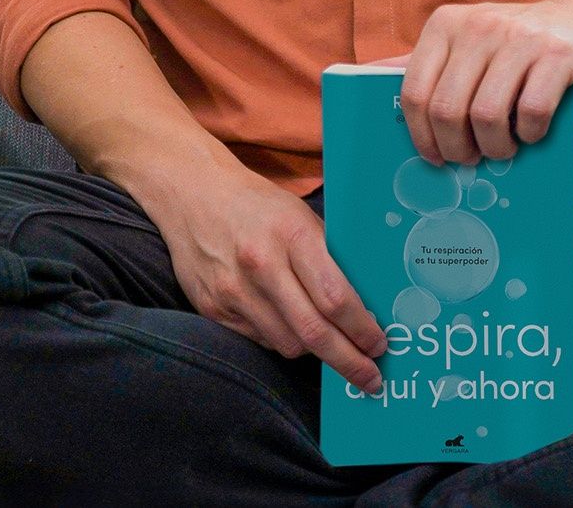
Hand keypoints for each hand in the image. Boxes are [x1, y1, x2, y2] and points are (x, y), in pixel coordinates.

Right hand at [154, 163, 389, 395]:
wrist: (193, 194)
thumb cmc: (258, 206)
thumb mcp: (300, 216)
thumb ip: (327, 257)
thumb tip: (364, 306)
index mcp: (291, 234)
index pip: (335, 297)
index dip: (362, 329)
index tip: (379, 346)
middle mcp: (261, 264)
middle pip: (314, 332)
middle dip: (348, 361)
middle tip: (370, 379)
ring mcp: (234, 290)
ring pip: (288, 344)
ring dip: (315, 351)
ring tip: (332, 347)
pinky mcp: (214, 309)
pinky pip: (261, 341)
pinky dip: (282, 340)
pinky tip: (292, 329)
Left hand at [367, 0, 572, 167]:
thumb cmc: (517, 47)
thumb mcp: (469, 44)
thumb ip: (429, 63)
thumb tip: (364, 80)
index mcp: (447, 24)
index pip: (414, 91)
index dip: (420, 136)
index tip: (435, 158)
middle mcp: (479, 25)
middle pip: (447, 110)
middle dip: (456, 149)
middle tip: (471, 160)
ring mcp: (520, 38)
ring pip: (487, 116)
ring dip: (495, 148)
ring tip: (503, 150)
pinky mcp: (558, 55)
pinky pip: (532, 112)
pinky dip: (531, 134)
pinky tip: (534, 132)